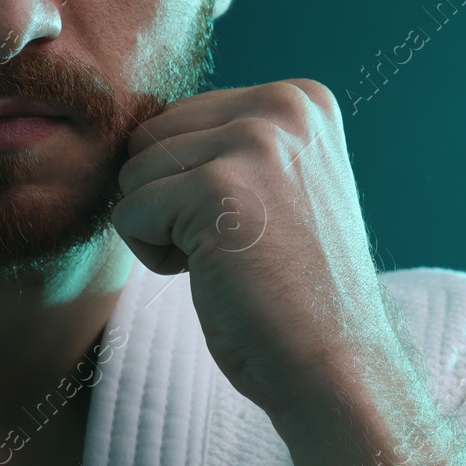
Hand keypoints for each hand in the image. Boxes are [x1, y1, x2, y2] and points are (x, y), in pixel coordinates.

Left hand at [111, 79, 391, 423]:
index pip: (182, 117)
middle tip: (239, 246)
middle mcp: (283, 105)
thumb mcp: (276, 183)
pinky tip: (215, 275)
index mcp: (301, 98)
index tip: (258, 224)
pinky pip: (128, 213)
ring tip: (231, 259)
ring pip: (134, 173)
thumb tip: (138, 124)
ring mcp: (253, 142)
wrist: (338, 367)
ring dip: (163, 229)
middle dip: (171, 199)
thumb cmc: (293, 288)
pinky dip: (154, 257)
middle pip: (152, 136)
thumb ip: (226, 140)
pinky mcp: (216, 188)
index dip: (197, 184)